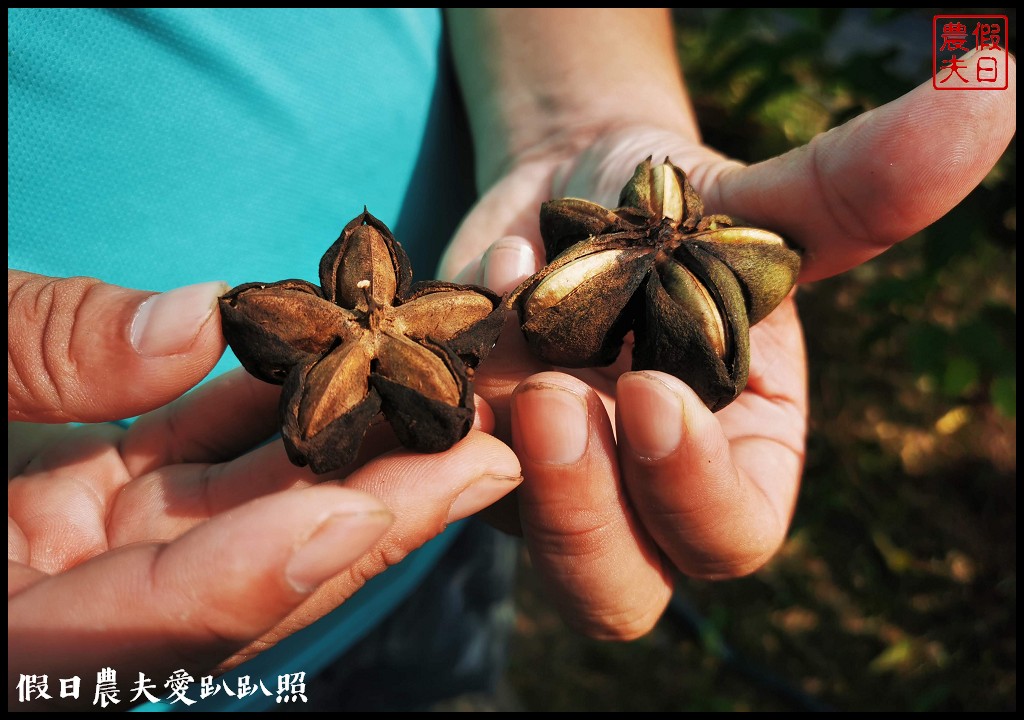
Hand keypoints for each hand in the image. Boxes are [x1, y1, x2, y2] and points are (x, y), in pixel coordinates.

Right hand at [7, 271, 521, 704]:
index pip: (144, 631)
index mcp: (1, 641)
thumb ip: (32, 353)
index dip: (260, 577)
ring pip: (230, 513)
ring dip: (337, 447)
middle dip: (368, 516)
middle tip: (484, 453)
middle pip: (237, 586)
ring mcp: (76, 553)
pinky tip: (336, 353)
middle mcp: (59, 612)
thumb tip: (189, 328)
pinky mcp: (81, 496)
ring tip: (441, 388)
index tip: (372, 511)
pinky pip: (191, 457)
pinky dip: (259, 408)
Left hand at [438, 53, 1015, 638]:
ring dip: (499, 471)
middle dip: (585, 512)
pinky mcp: (461, 447)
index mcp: (730, 462)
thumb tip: (988, 93)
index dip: (692, 490)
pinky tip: (422, 340)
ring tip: (492, 362)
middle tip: (555, 400)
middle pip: (617, 585)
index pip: (726, 533)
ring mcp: (537, 484)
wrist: (575, 189)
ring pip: (512, 543)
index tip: (654, 394)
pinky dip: (419, 416)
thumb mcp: (758, 202)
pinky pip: (425, 469)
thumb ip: (854, 187)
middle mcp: (632, 495)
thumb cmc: (684, 205)